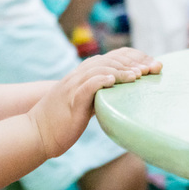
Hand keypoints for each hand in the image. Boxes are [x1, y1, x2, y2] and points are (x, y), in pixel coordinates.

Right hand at [28, 48, 161, 158]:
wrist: (36, 133)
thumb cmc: (61, 121)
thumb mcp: (84, 103)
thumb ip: (98, 94)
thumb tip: (120, 92)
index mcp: (83, 75)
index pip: (112, 56)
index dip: (133, 56)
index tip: (151, 63)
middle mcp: (78, 76)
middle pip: (109, 59)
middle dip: (133, 62)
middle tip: (152, 69)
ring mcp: (73, 87)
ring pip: (100, 69)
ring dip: (122, 70)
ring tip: (138, 75)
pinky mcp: (71, 100)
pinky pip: (87, 85)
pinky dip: (102, 80)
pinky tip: (115, 81)